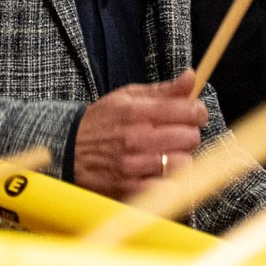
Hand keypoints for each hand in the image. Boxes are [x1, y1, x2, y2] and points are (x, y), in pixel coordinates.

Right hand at [75, 74, 206, 196]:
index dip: (198, 112)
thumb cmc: (102, 122)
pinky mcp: (130, 188)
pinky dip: (170, 181)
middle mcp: (136, 139)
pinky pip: (166, 188)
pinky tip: (160, 172)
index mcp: (137, 112)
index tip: (195, 114)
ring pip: (183, 163)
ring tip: (170, 154)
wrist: (67, 150)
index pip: (187, 111)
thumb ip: (163, 90)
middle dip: (189, 135)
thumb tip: (191, 76)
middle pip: (190, 137)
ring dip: (181, 158)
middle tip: (179, 135)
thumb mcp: (127, 97)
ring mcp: (133, 166)